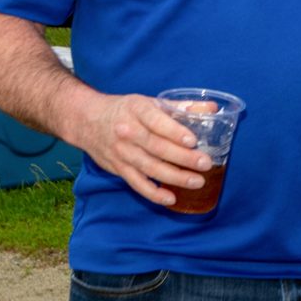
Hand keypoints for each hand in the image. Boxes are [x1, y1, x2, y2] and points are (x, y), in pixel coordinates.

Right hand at [67, 91, 209, 207]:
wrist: (88, 120)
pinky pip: (137, 183)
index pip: (156, 121)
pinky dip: (153, 193)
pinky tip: (171, 198)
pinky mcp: (118, 168)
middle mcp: (127, 131)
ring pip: (149, 167)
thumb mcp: (149, 102)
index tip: (193, 141)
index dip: (175, 132)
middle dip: (183, 157)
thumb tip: (212, 108)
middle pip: (157, 147)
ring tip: (196, 182)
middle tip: (205, 164)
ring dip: (174, 177)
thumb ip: (181, 106)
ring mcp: (121, 152)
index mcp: (137, 110)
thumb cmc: (126, 110)